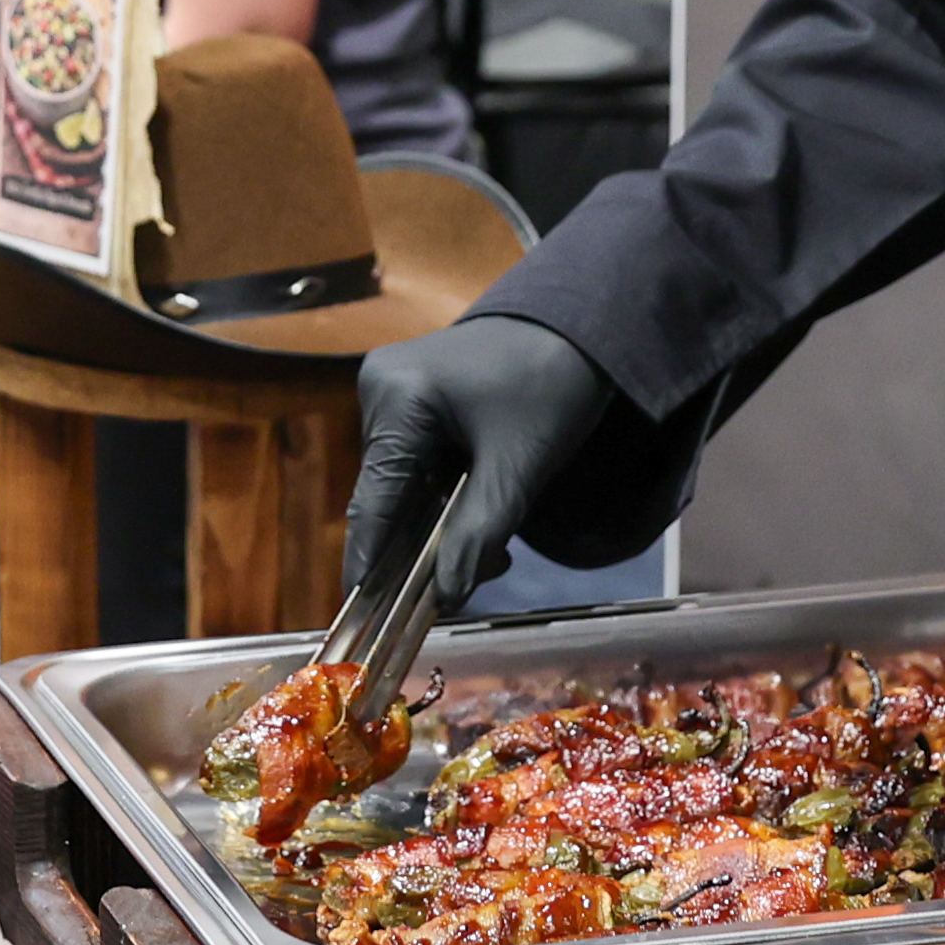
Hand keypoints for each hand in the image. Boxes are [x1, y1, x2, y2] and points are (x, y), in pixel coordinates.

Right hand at [349, 314, 615, 598]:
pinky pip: (420, 464)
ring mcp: (393, 392)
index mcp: (396, 397)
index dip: (369, 560)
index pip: (374, 496)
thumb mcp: (518, 467)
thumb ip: (478, 533)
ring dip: (443, 525)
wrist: (583, 330)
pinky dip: (449, 498)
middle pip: (390, 494)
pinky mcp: (413, 399)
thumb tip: (445, 598)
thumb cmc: (551, 387)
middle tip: (458, 594)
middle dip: (425, 546)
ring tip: (492, 556)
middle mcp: (379, 390)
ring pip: (407, 485)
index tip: (361, 614)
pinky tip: (484, 522)